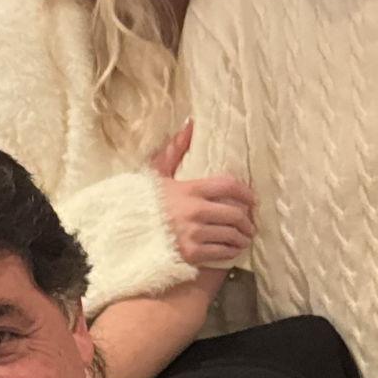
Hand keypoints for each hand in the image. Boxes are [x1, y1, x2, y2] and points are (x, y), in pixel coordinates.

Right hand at [150, 120, 255, 267]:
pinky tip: (231, 250)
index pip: (229, 186)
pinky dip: (231, 251)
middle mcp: (194, 210)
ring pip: (231, 235)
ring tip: (243, 239)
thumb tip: (189, 123)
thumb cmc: (142, 202)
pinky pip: (221, 252)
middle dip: (247, 221)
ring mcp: (193, 233)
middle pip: (235, 214)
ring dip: (242, 238)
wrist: (124, 232)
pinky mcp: (191, 254)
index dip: (246, 193)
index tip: (252, 199)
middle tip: (250, 225)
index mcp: (189, 189)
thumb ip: (175, 151)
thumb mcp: (157, 174)